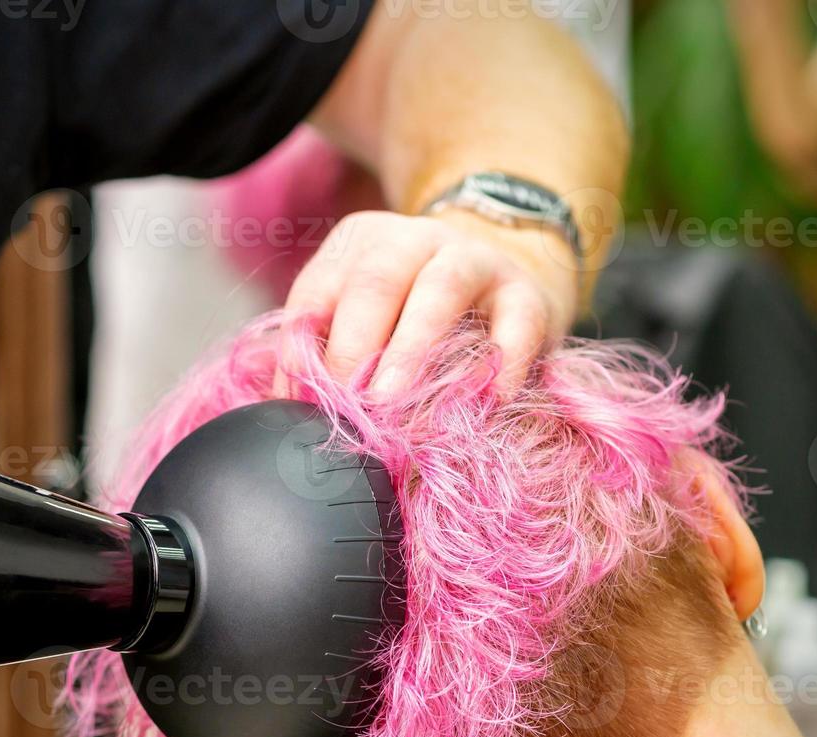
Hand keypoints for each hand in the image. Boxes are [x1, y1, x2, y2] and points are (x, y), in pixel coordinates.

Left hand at [280, 209, 579, 393]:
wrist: (502, 279)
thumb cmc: (412, 317)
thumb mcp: (362, 321)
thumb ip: (327, 356)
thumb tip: (289, 415)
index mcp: (359, 246)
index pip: (316, 293)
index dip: (300, 353)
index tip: (298, 406)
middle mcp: (414, 240)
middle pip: (374, 282)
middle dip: (352, 349)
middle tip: (345, 406)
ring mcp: (475, 259)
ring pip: (440, 290)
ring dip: (411, 350)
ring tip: (392, 404)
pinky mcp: (527, 293)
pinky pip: (516, 323)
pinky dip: (500, 363)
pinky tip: (484, 403)